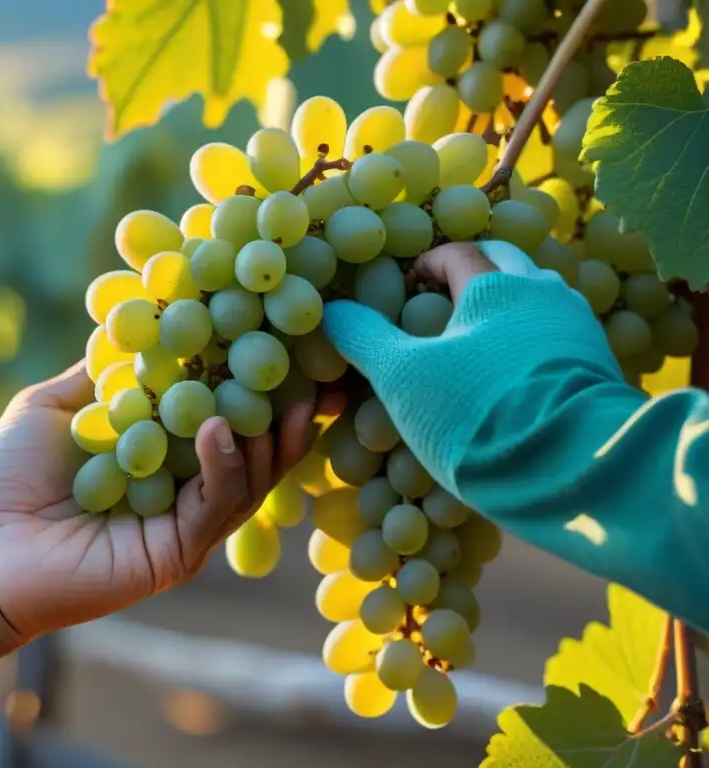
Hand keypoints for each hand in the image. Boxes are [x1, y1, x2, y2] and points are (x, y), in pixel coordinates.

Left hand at [0, 361, 341, 642]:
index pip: (219, 414)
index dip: (249, 383)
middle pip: (249, 451)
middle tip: (312, 373)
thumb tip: (136, 321)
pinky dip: (223, 466)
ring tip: (278, 396)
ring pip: (244, 482)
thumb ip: (101, 373)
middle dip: (282, 414)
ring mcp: (183, 525)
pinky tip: (219, 427)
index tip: (278, 341)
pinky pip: (213, 508)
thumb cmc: (5, 477)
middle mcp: (180, 489)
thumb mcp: (54, 406)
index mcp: (160, 454)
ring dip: (263, 438)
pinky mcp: (176, 554)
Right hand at [321, 240, 623, 494]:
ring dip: (510, 305)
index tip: (410, 279)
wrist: (573, 466)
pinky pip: (560, 338)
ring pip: (540, 299)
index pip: (458, 252)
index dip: (429, 261)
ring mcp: (578, 331)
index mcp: (495, 284)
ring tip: (480, 337)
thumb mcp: (403, 378)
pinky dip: (534, 342)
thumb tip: (331, 311)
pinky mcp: (600, 369)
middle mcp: (543, 293)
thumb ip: (365, 339)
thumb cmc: (477, 412)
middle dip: (476, 273)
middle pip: (507, 264)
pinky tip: (517, 376)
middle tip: (447, 298)